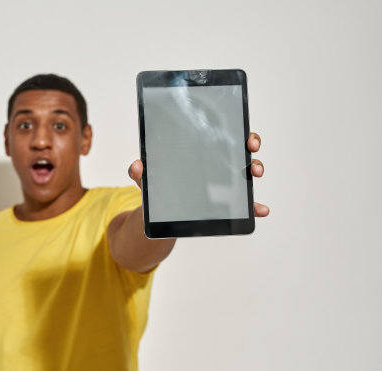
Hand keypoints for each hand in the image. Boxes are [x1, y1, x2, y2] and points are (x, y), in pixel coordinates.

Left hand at [128, 131, 268, 216]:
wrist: (160, 214)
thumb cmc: (158, 188)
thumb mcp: (147, 179)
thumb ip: (139, 172)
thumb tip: (136, 166)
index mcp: (200, 152)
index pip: (222, 135)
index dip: (236, 129)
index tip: (242, 131)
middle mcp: (217, 164)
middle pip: (240, 148)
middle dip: (250, 144)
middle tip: (250, 147)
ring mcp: (224, 184)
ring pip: (246, 173)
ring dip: (255, 168)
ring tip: (255, 172)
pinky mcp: (227, 205)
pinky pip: (245, 205)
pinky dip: (255, 207)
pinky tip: (261, 209)